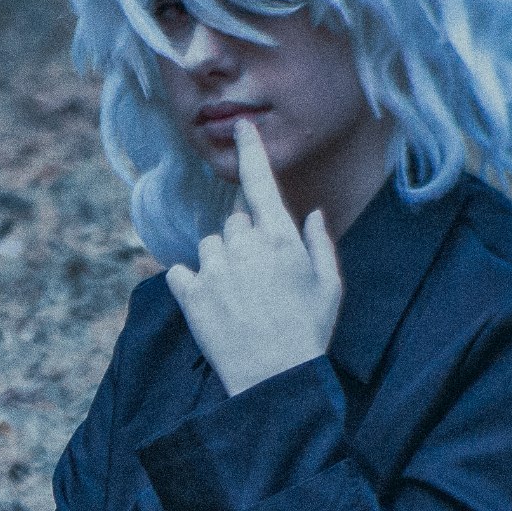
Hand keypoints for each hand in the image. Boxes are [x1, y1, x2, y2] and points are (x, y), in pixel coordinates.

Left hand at [166, 117, 343, 397]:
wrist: (274, 383)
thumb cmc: (308, 335)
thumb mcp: (330, 288)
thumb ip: (320, 245)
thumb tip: (313, 213)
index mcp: (281, 241)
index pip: (261, 184)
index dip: (251, 153)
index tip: (241, 127)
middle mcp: (245, 247)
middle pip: (235, 223)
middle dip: (245, 243)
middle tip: (261, 282)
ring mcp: (215, 270)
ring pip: (209, 246)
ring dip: (219, 263)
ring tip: (239, 299)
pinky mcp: (190, 295)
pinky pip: (181, 272)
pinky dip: (192, 284)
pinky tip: (213, 307)